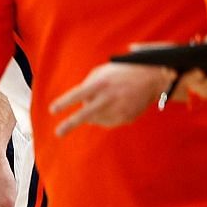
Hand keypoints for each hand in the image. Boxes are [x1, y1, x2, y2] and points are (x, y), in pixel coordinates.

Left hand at [49, 61, 169, 134]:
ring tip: (105, 101)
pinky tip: (115, 105)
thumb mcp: (103, 72)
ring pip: (95, 119)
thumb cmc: (122, 72)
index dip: (64, 103)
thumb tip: (79, 103)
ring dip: (93, 114)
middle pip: (85, 114)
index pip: (78, 94)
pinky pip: (108, 122)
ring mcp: (118, 109)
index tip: (52, 110)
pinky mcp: (126, 118)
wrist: (153, 78)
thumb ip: (88, 85)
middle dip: (70, 124)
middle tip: (58, 133)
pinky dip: (106, 116)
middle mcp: (108, 97)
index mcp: (101, 83)